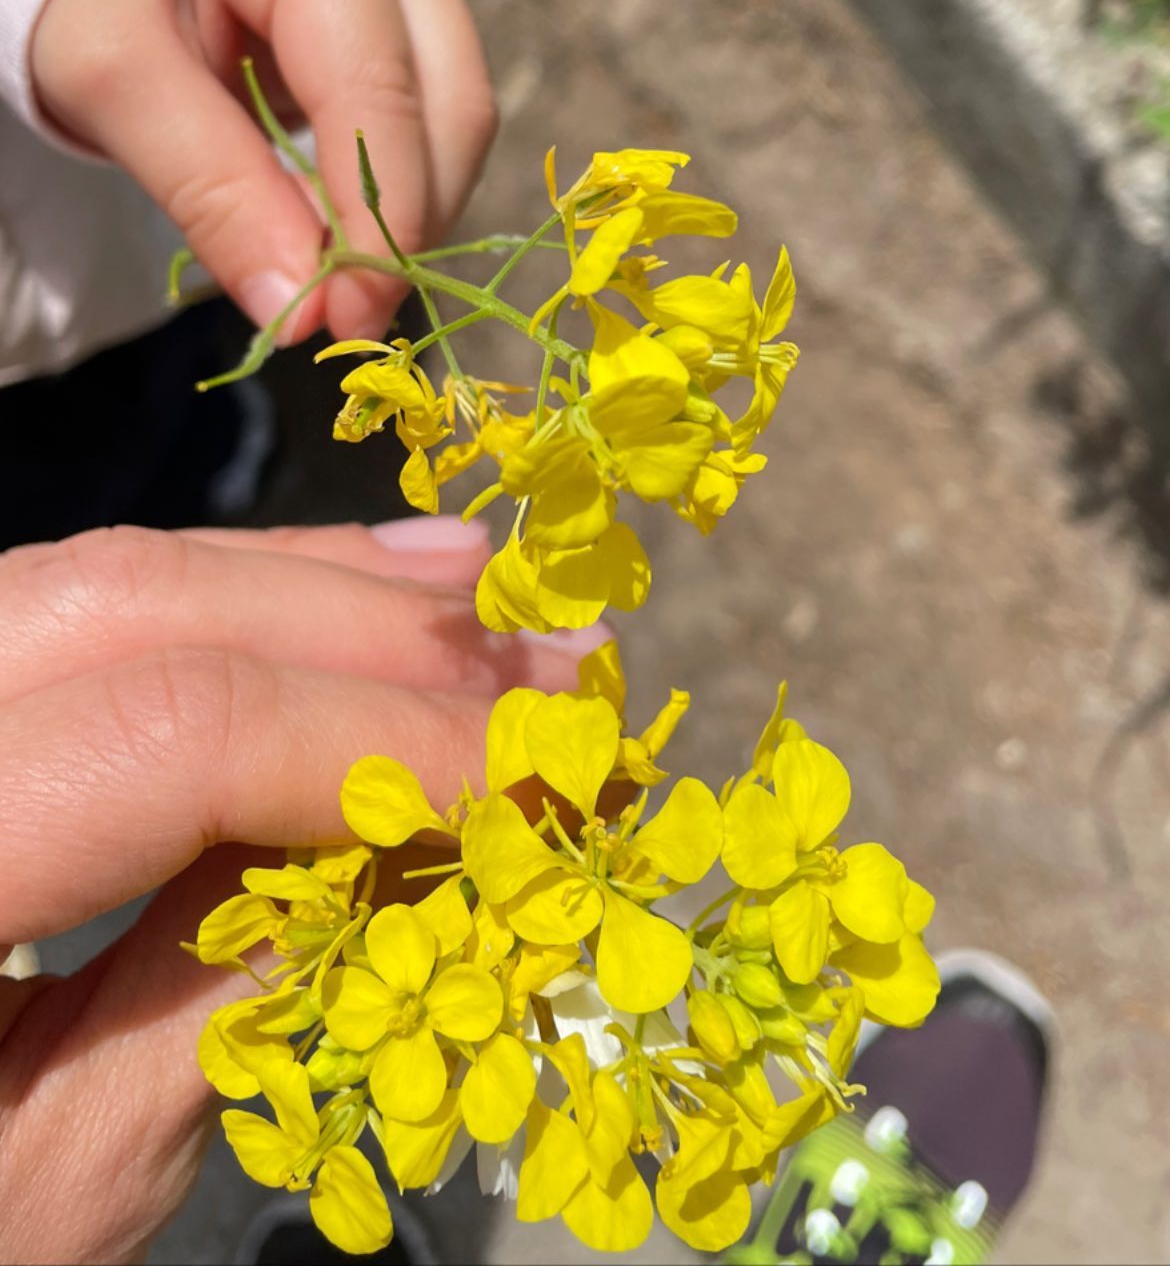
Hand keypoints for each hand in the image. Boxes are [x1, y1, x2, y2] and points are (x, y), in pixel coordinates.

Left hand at [0, 518, 594, 1264]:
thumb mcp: (61, 1178)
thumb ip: (236, 982)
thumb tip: (434, 826)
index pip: (160, 731)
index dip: (372, 740)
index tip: (542, 788)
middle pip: (133, 603)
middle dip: (366, 632)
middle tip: (555, 670)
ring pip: (105, 573)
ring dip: (313, 585)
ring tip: (483, 606)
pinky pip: (72, 608)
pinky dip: (224, 597)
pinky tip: (342, 592)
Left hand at [30, 0, 496, 340]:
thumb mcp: (110, 76)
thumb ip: (205, 184)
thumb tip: (297, 306)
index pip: (377, 83)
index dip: (377, 213)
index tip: (349, 318)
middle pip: (449, 102)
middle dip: (405, 224)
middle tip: (342, 320)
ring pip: (462, 113)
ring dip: (410, 212)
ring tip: (332, 277)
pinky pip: (440, 109)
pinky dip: (400, 183)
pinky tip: (340, 222)